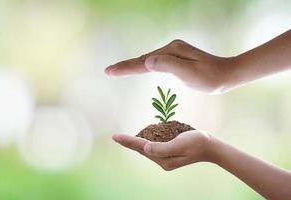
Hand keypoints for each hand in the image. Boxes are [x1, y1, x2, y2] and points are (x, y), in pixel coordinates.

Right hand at [105, 40, 235, 93]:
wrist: (226, 74)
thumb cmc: (209, 78)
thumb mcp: (190, 73)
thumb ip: (168, 66)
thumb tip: (147, 61)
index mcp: (171, 51)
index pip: (144, 61)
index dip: (126, 67)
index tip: (110, 71)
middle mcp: (170, 48)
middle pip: (143, 59)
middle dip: (125, 65)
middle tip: (108, 71)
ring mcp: (173, 52)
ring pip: (148, 60)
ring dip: (132, 65)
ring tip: (118, 70)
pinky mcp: (176, 58)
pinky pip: (155, 62)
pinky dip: (144, 66)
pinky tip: (140, 67)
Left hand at [112, 130, 213, 170]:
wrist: (210, 147)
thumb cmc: (197, 142)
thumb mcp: (180, 143)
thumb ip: (162, 147)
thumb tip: (145, 148)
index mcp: (164, 159)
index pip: (142, 148)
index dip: (128, 141)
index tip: (115, 136)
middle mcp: (163, 160)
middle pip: (142, 150)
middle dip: (129, 143)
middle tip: (116, 137)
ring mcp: (166, 158)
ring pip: (147, 149)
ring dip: (136, 143)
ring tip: (125, 139)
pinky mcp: (169, 153)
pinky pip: (154, 147)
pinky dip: (146, 142)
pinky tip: (142, 139)